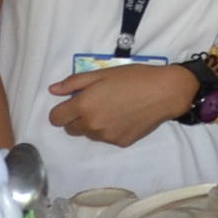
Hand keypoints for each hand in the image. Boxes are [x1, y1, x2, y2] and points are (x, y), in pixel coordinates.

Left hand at [47, 61, 198, 146]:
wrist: (164, 92)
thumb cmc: (133, 78)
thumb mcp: (102, 73)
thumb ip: (74, 83)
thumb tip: (53, 90)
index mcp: (84, 106)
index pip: (56, 118)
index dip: (61, 111)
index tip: (71, 104)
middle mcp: (92, 125)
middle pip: (70, 129)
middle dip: (76, 118)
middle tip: (95, 104)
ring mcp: (106, 137)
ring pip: (89, 134)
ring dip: (93, 124)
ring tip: (112, 109)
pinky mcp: (120, 143)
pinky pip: (106, 138)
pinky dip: (110, 130)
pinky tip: (124, 117)